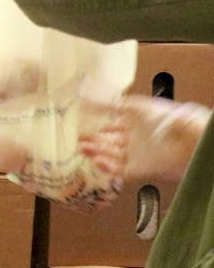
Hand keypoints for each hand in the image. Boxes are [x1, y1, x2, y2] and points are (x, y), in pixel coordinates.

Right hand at [79, 95, 210, 186]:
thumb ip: (107, 103)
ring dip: (96, 152)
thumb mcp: (133, 106)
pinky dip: (107, 167)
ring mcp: (136, 155)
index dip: (99, 126)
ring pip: (110, 156)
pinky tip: (97, 161)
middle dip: (94, 140)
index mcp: (136, 122)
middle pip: (109, 141)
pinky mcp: (139, 170)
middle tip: (80, 138)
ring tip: (83, 149)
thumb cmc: (166, 119)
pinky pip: (119, 171)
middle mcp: (135, 139)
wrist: (187, 140)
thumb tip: (84, 96)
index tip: (84, 124)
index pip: (113, 125)